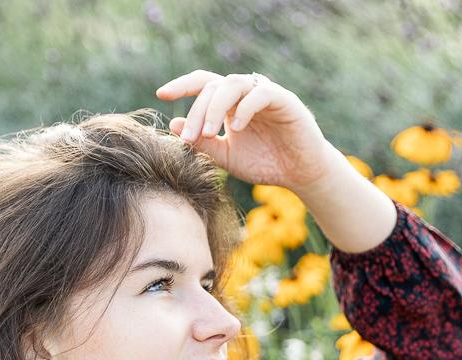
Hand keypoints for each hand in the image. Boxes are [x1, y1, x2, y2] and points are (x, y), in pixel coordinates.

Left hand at [155, 70, 339, 193]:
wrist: (300, 174)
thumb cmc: (264, 163)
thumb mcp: (227, 157)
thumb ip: (202, 142)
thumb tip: (172, 125)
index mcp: (230, 104)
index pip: (203, 84)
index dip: (182, 85)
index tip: (161, 95)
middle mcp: (245, 94)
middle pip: (213, 87)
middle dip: (197, 111)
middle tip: (188, 137)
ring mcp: (264, 94)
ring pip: (233, 85)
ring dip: (215, 108)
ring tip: (207, 132)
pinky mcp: (284, 100)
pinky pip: (259, 94)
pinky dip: (244, 109)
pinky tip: (235, 128)